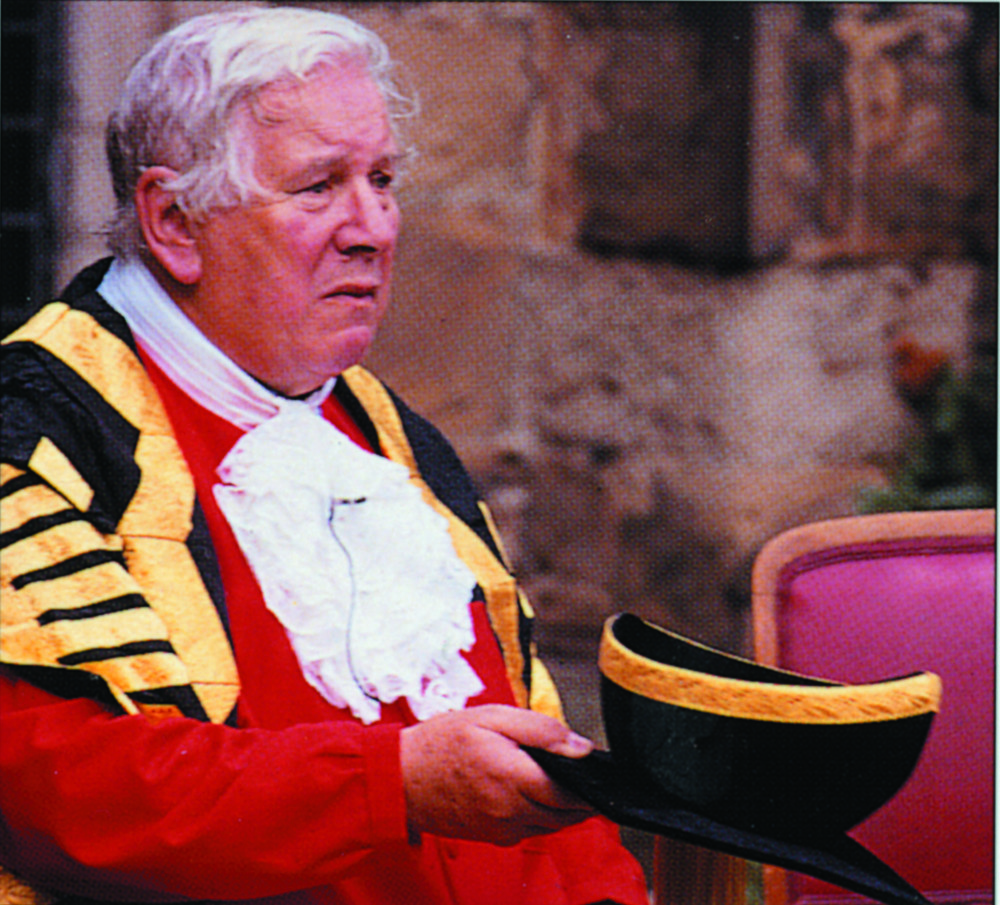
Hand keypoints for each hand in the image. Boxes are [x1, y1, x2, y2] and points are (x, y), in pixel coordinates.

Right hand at [400, 704, 595, 845]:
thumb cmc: (441, 744)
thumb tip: (580, 746)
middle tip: (583, 777)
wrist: (400, 778)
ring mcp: (501, 829)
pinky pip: (530, 833)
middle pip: (566, 815)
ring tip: (559, 783)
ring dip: (563, 810)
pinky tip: (532, 796)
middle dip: (581, 799)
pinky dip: (541, 818)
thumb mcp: (492, 717)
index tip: (598, 773)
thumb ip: (541, 730)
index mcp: (513, 778)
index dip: (590, 785)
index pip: (571, 793)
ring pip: (551, 827)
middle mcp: (511, 811)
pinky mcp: (492, 837)